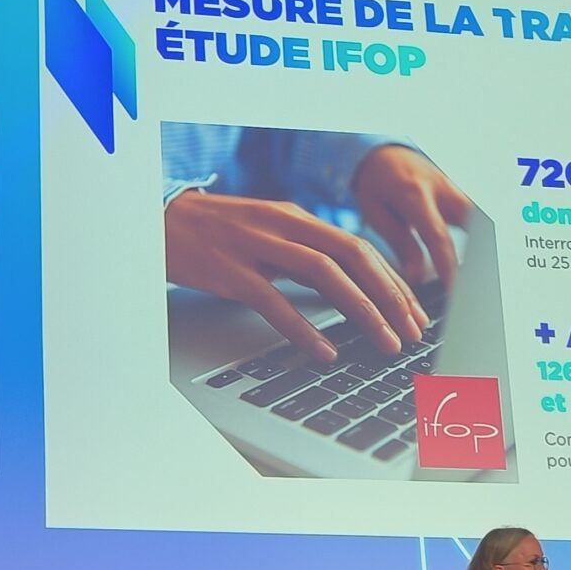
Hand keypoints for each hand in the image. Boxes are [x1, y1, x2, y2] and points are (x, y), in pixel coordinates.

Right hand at [165, 189, 427, 359]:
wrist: (155, 221)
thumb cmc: (211, 233)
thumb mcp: (263, 233)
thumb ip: (300, 254)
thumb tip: (345, 289)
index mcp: (294, 217)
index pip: (359, 246)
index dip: (393, 281)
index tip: (415, 313)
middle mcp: (281, 225)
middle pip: (353, 256)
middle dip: (391, 296)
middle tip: (413, 332)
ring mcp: (255, 246)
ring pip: (325, 274)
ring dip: (363, 310)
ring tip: (385, 343)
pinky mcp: (229, 270)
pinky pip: (274, 301)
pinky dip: (303, 329)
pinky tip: (324, 352)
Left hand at [352, 145, 476, 289]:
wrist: (383, 153)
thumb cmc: (376, 184)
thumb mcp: (376, 212)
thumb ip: (400, 243)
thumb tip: (416, 277)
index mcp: (414, 194)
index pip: (437, 236)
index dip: (447, 266)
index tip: (454, 290)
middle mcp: (442, 188)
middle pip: (473, 222)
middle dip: (481, 253)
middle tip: (480, 285)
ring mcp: (456, 188)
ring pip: (481, 218)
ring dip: (485, 245)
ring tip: (485, 278)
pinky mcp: (462, 193)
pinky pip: (478, 217)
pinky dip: (482, 237)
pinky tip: (485, 260)